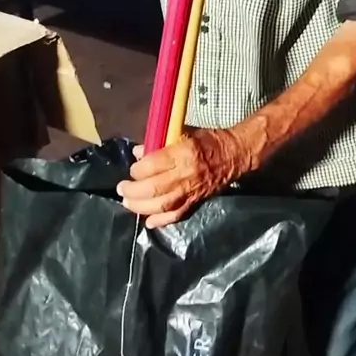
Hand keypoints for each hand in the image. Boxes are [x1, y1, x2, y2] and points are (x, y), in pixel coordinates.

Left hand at [117, 129, 248, 228]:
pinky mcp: (195, 203)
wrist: (234, 156)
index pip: (152, 165)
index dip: (137, 170)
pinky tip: (148, 221)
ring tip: (128, 203)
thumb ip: (159, 145)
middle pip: (153, 188)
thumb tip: (137, 153)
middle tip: (122, 189)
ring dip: (140, 206)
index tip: (132, 170)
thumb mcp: (183, 134)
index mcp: (182, 154)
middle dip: (133, 191)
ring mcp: (190, 192)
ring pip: (161, 205)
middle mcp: (185, 175)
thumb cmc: (208, 141)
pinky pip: (175, 216)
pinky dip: (160, 221)